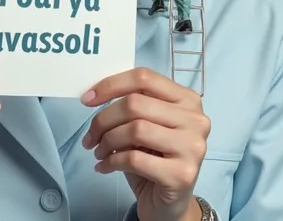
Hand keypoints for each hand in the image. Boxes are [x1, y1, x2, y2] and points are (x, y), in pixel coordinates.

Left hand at [81, 68, 209, 220]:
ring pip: (135, 129)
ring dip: (107, 141)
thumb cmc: (154, 158)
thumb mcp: (146, 124)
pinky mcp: (182, 174)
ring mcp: (192, 147)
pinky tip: (104, 167)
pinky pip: (134, 159)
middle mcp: (195, 119)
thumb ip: (132, 105)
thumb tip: (94, 95)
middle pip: (135, 103)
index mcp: (187, 99)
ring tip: (98, 152)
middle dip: (103, 119)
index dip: (111, 85)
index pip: (144, 77)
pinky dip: (112, 162)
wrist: (170, 205)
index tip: (88, 99)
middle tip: (90, 136)